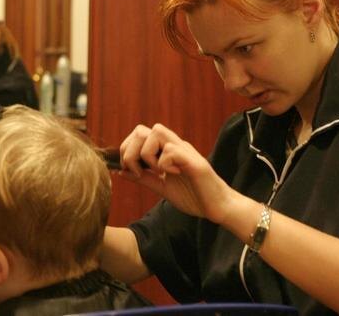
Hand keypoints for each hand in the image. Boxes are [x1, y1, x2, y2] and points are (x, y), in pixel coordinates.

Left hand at [119, 123, 234, 223]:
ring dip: (148, 155)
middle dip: (131, 151)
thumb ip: (143, 178)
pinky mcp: (193, 161)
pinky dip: (164, 164)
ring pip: (155, 132)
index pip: (137, 134)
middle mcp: (173, 145)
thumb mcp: (161, 187)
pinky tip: (173, 175)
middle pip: (141, 129)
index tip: (129, 170)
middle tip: (139, 171)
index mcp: (165, 150)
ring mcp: (184, 150)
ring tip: (157, 173)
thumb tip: (120, 171)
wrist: (218, 208)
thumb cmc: (193, 196)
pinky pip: (170, 151)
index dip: (126, 150)